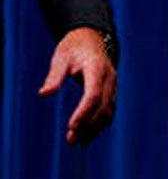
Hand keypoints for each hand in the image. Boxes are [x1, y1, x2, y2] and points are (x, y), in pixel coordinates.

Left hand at [38, 26, 116, 144]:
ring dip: (94, 128)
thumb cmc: (74, 46)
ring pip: (108, 111)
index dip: (83, 112)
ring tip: (78, 141)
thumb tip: (44, 93)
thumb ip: (54, 75)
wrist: (91, 37)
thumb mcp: (61, 56)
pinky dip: (100, 124)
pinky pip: (109, 110)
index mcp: (96, 67)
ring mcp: (113, 84)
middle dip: (88, 125)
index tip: (71, 126)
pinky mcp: (111, 90)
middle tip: (71, 139)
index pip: (93, 94)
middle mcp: (109, 77)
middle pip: (103, 107)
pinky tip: (87, 135)